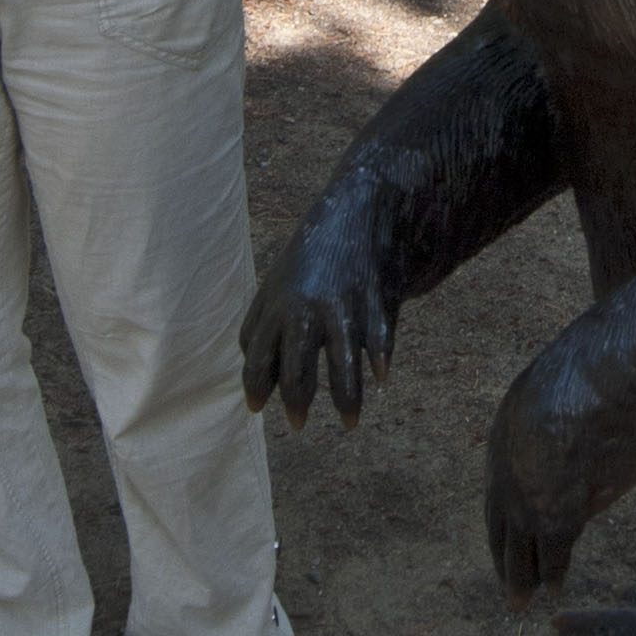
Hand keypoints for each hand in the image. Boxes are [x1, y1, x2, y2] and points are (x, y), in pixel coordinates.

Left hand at [240, 183, 396, 425]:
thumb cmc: (313, 256)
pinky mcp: (374, 303)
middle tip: (297, 425)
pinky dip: (379, 360)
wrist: (358, 210)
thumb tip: (255, 374)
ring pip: (342, 367)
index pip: (258, 358)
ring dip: (345, 400)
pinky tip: (380, 377)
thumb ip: (264, 325)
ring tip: (348, 424)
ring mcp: (341, 308)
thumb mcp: (278, 283)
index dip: (256, 386)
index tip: (257, 409)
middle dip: (296, 402)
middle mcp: (304, 310)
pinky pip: (377, 342)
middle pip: (296, 371)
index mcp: (275, 305)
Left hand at [483, 365, 599, 603]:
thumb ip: (564, 415)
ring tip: (520, 601)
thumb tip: (575, 422)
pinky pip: (553, 553)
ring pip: (519, 547)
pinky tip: (553, 591)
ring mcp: (528, 497)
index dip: (506, 512)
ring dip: (521, 577)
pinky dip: (553, 573)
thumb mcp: (564, 390)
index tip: (510, 531)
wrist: (601, 384)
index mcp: (503, 436)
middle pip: (501, 524)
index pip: (500, 487)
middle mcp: (506, 472)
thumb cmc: (596, 375)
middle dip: (504, 556)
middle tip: (508, 584)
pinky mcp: (553, 516)